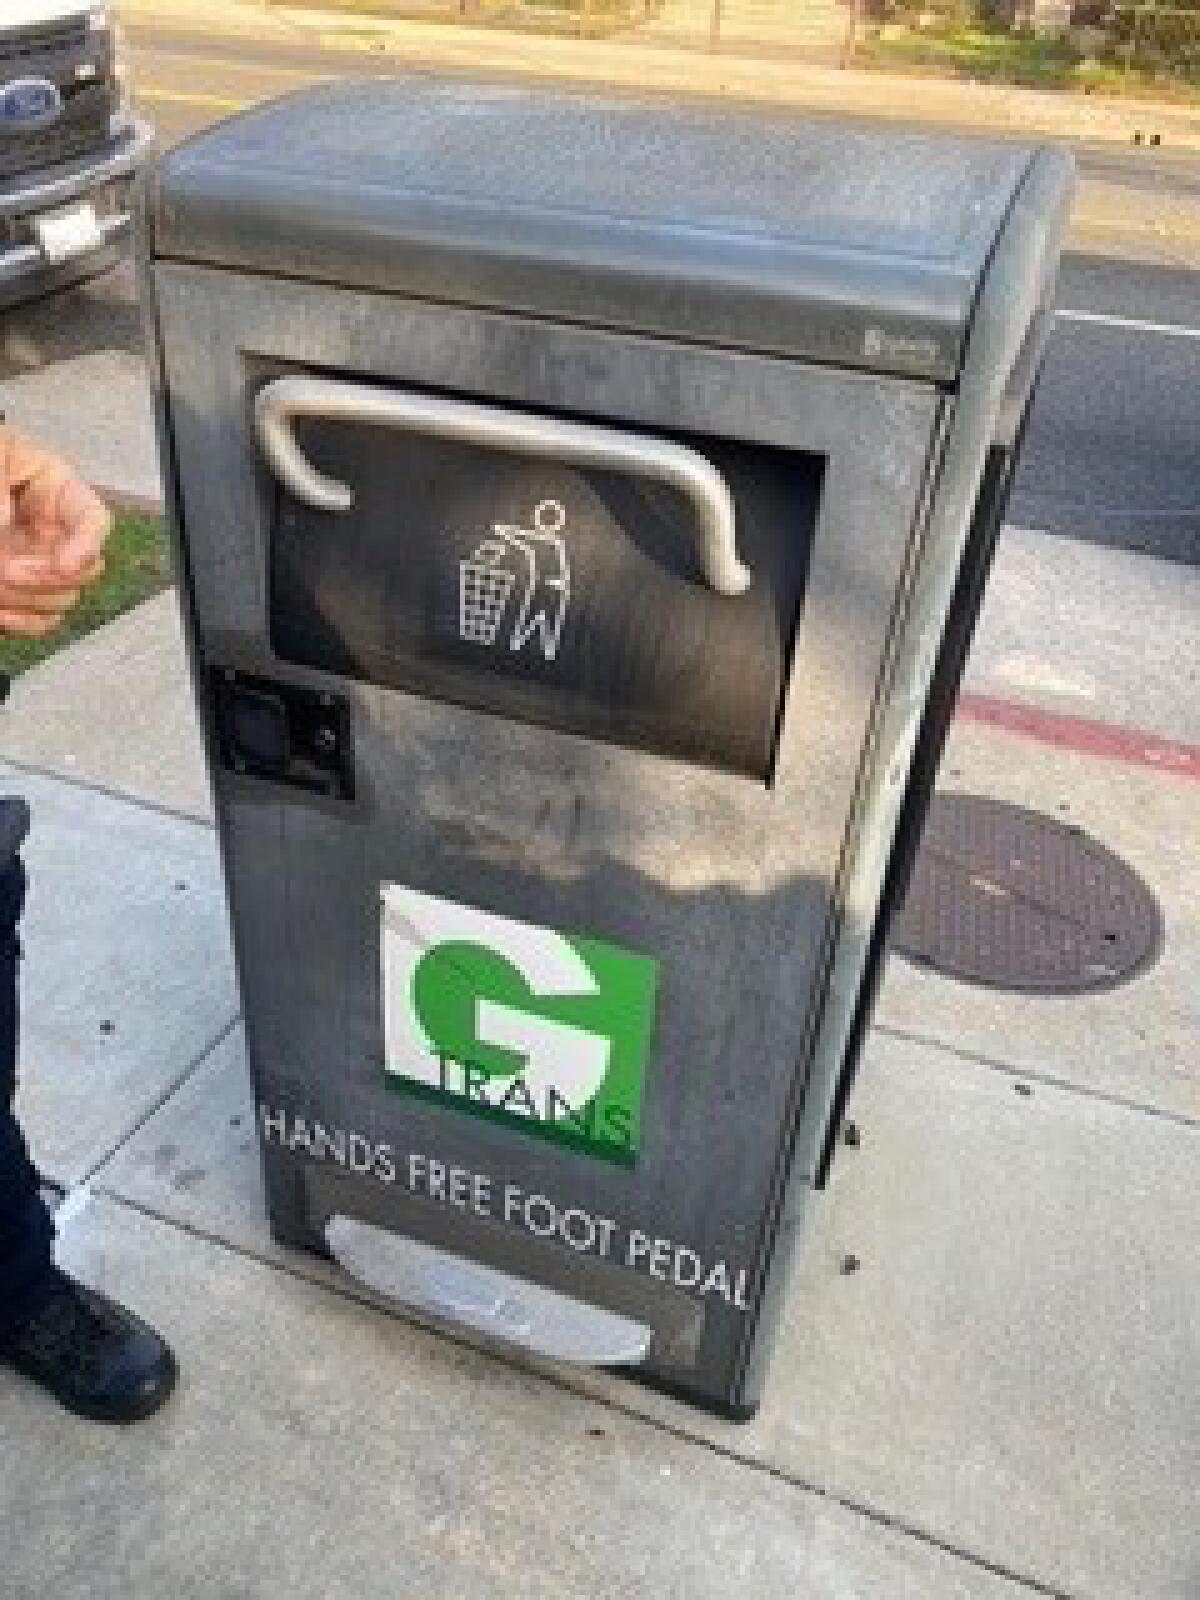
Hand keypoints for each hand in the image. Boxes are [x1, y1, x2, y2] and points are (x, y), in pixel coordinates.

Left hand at [0, 427, 110, 637]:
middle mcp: (58, 533)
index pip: (94, 521)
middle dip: (46, 579)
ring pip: (60, 601)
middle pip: (84, 571)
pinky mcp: (22, 589)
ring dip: (26, 601)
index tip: (64, 563)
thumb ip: (1, 485)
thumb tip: (3, 522)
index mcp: (59, 492)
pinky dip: (20, 622)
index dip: (87, 546)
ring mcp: (41, 563)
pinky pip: (37, 618)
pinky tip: (0, 611)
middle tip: (6, 570)